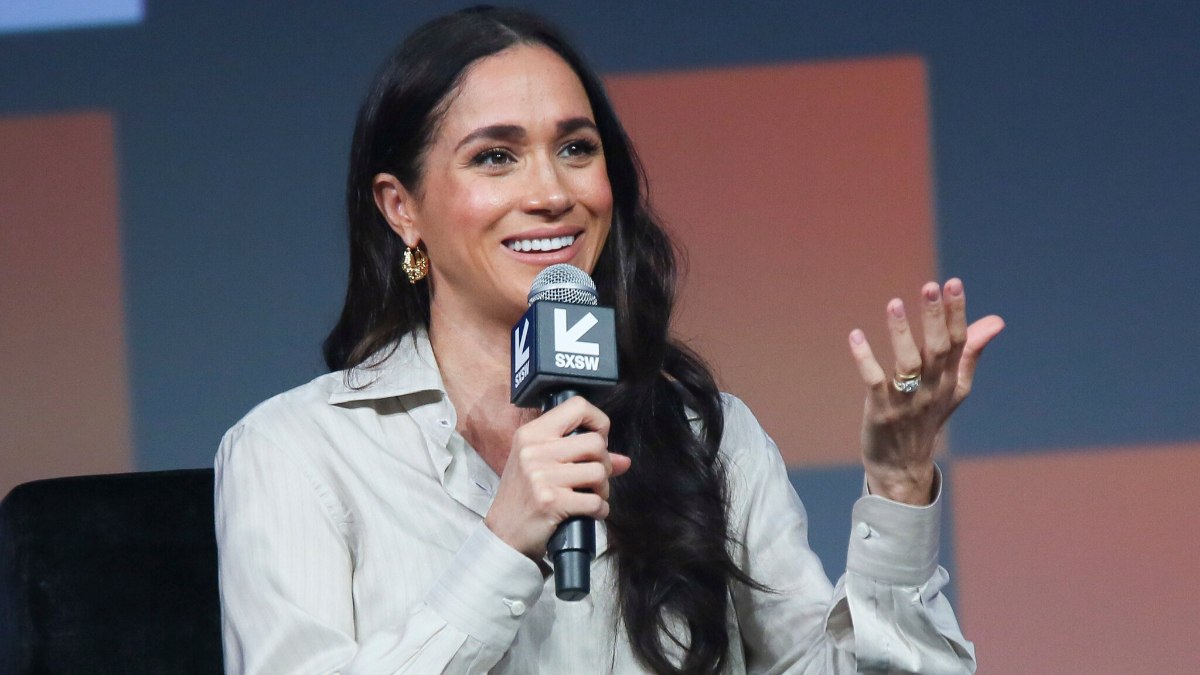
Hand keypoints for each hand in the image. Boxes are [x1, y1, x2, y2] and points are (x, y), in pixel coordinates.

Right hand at [484, 396, 631, 559]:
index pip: (577, 406)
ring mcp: (541, 476)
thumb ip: (582, 456)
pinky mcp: (550, 502)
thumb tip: (624, 460)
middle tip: (594, 477)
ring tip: (591, 495)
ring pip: (599, 472)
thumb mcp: (543, 466)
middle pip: (595, 442)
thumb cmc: (524, 496)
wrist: (503, 534)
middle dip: (604, 463)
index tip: (599, 439)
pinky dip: (599, 510)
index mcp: (532, 433)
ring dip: (603, 489)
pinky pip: (595, 501)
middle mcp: (534, 450)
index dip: (598, 421)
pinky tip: (589, 512)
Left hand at [848, 278, 1003, 504]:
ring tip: (894, 304)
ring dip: (900, 334)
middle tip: (930, 287)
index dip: (956, 313)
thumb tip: (996, 320)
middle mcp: (932, 389)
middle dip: (934, 317)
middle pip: (936, 349)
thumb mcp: (955, 387)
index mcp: (951, 381)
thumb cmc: (928, 418)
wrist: (903, 466)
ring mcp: (906, 401)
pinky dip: (865, 359)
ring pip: (907, 364)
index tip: (952, 283)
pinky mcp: (881, 410)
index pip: (958, 342)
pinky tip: (856, 336)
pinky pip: (874, 381)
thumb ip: (971, 352)